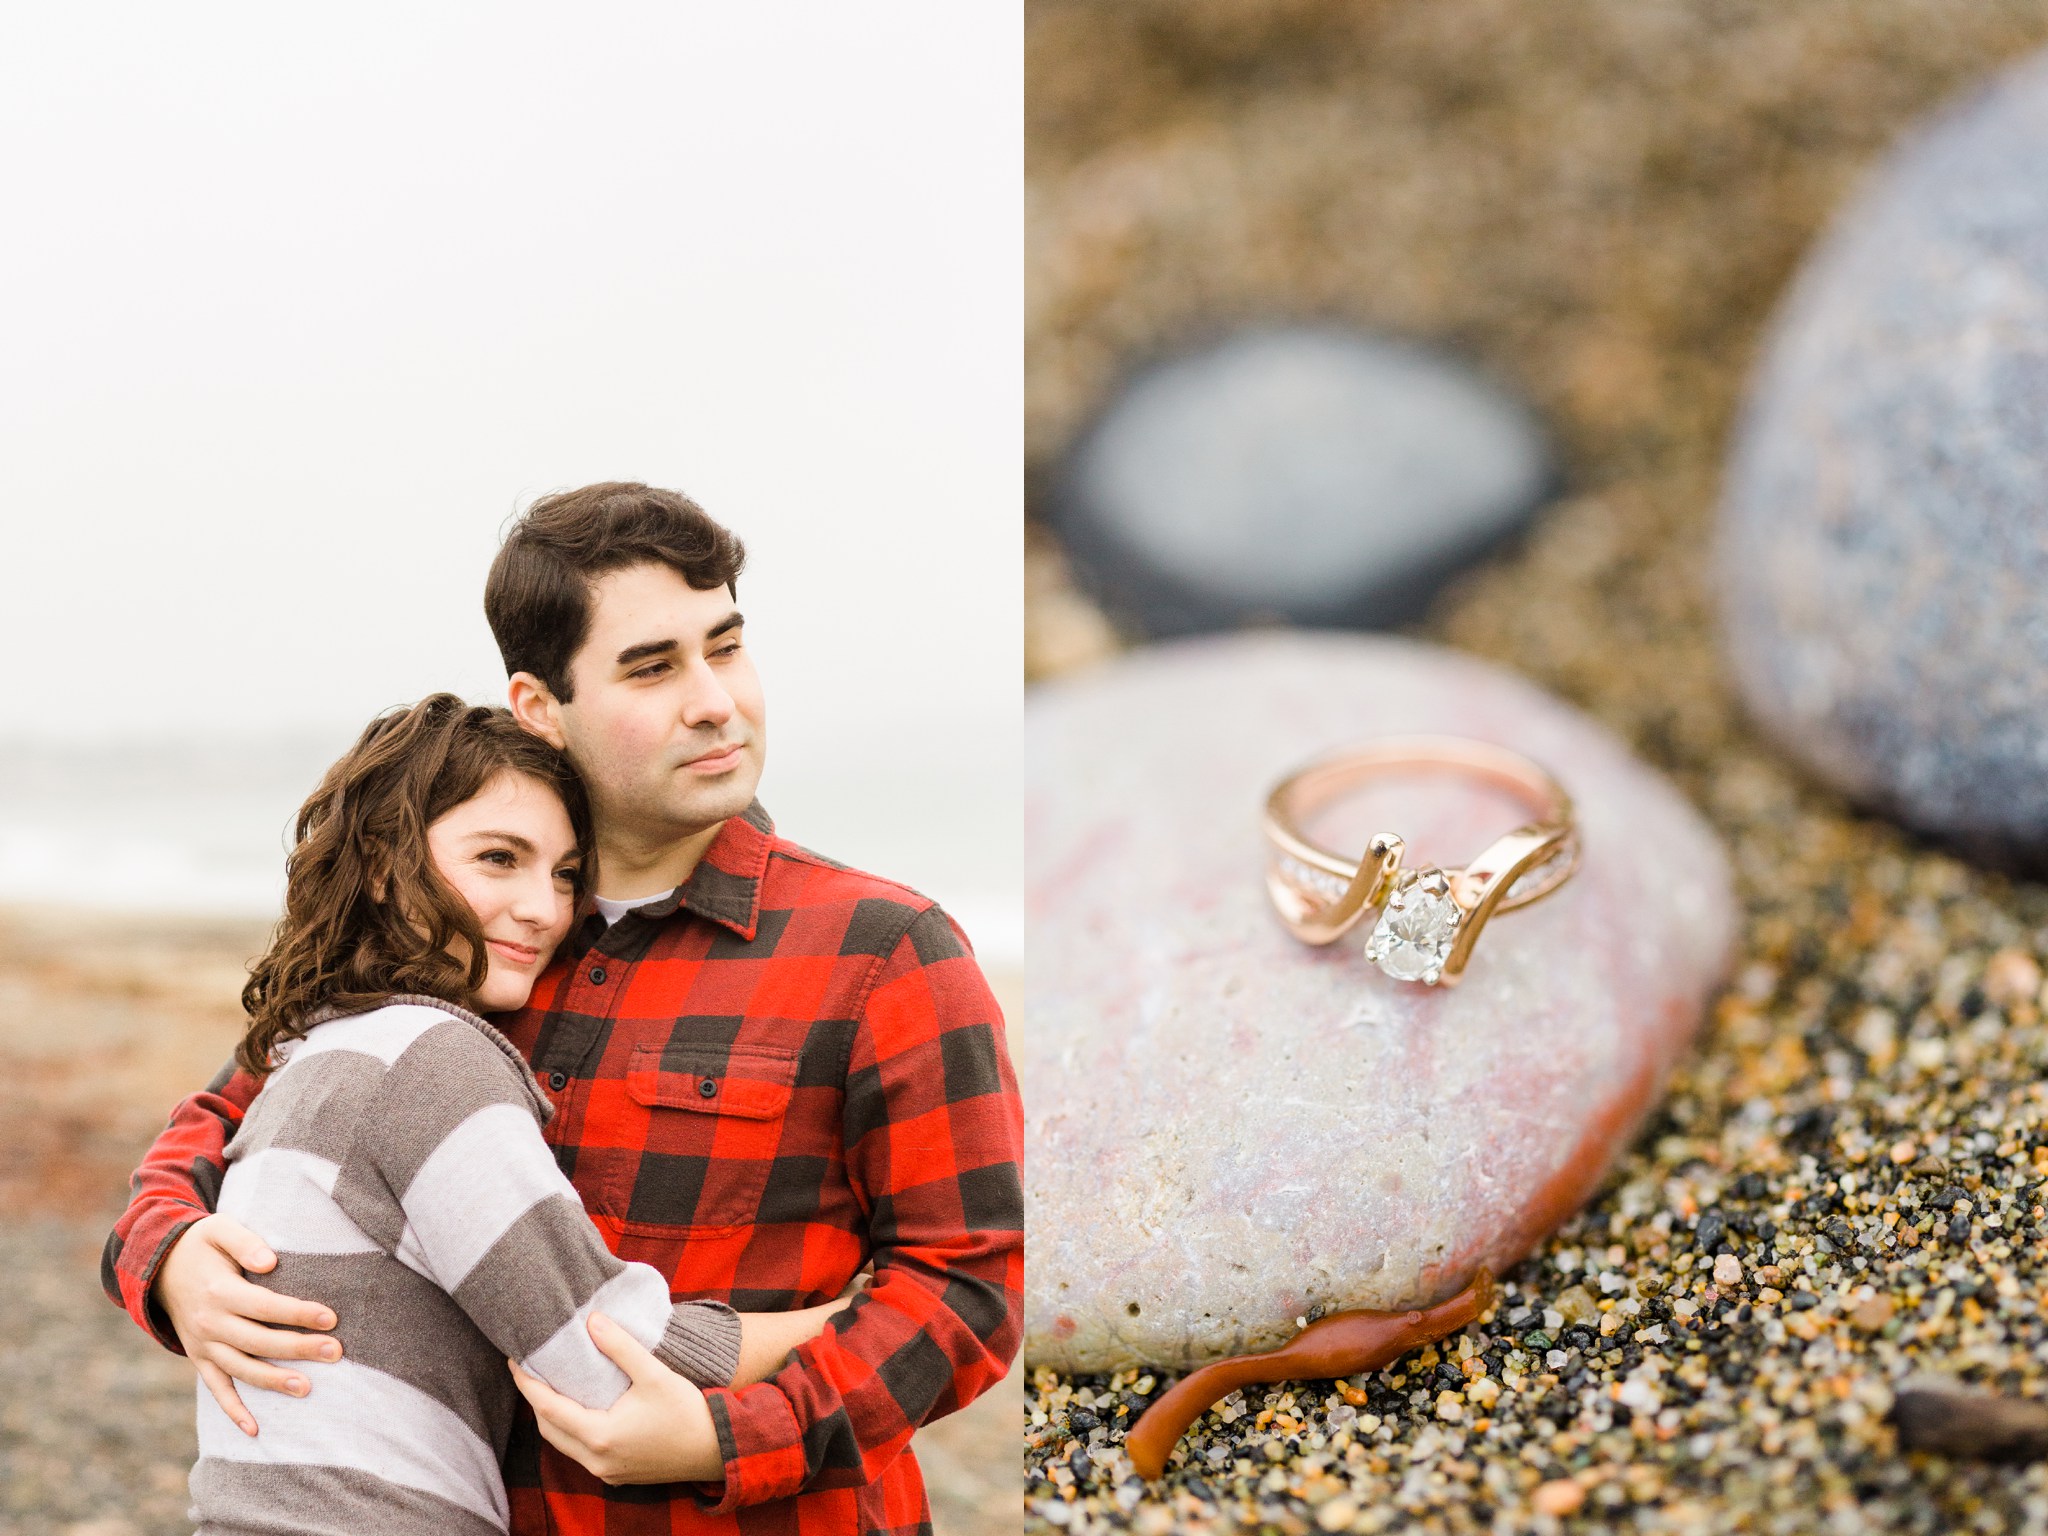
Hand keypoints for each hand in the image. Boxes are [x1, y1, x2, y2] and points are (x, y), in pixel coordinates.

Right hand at [154, 1213, 339, 1434]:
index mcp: (218, 1291)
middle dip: (298, 1348)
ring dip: (273, 1381)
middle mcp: (210, 1324)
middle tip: (336, 1352)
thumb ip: (245, 1241)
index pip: (265, 1306)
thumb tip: (270, 1262)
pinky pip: (216, 1389)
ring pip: (241, 1369)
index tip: (331, 1318)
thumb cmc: (202, 1243)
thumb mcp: (219, 1228)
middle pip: (259, 1341)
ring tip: (307, 1389)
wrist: (158, 1266)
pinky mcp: (199, 1358)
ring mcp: (203, 1346)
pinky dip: (233, 1410)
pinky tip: (255, 1431)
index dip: (297, 1313)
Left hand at [509, 1312, 723, 1484]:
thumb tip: (592, 1321)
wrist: (715, 1448)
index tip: (514, 1360)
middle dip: (535, 1400)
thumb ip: (620, 1347)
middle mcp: (596, 1459)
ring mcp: (606, 1470)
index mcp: (600, 1435)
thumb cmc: (686, 1411)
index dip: (528, 1384)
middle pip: (549, 1429)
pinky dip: (570, 1429)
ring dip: (552, 1416)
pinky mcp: (616, 1473)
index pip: (548, 1408)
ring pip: (563, 1443)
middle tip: (529, 1370)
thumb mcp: (654, 1374)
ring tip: (548, 1385)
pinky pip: (580, 1451)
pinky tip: (578, 1409)